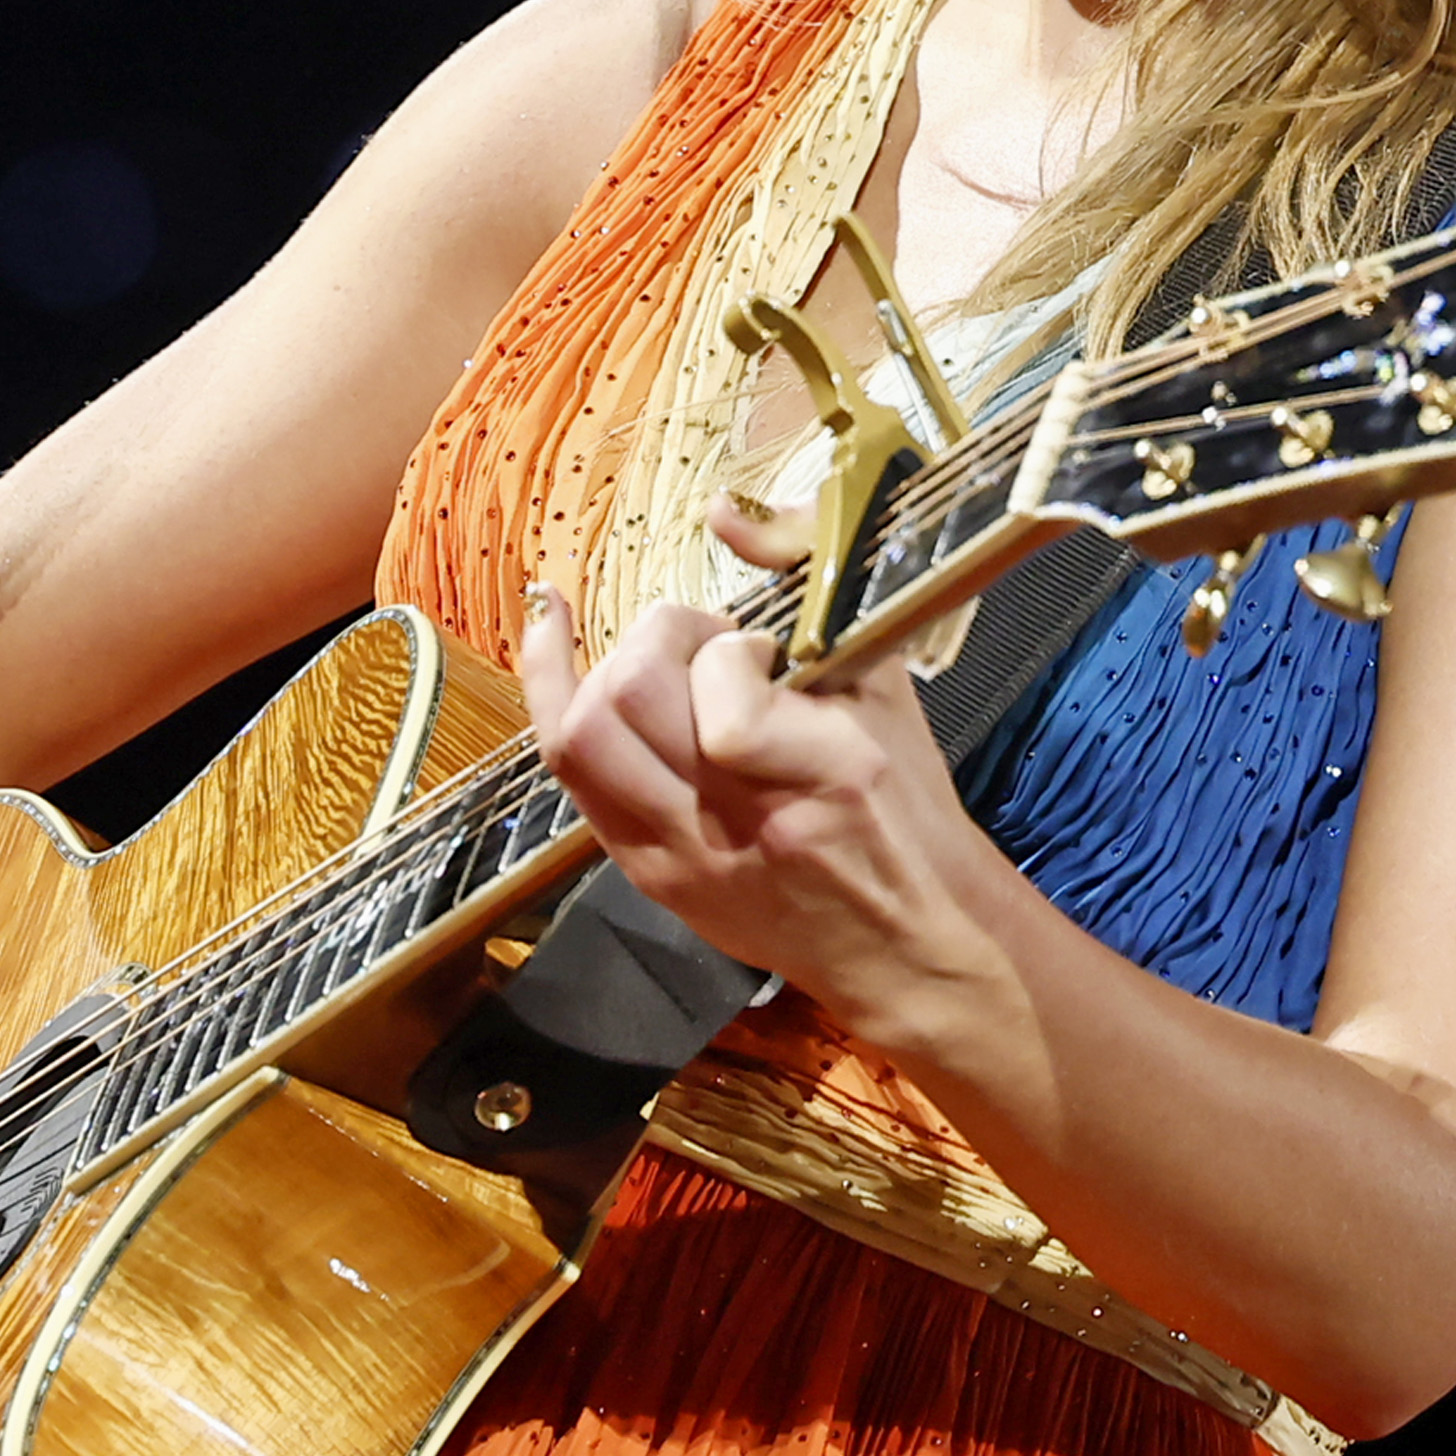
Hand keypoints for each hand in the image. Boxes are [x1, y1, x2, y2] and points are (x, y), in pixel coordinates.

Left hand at [516, 586, 1026, 1051]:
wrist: (903, 941)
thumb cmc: (903, 807)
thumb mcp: (884, 686)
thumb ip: (812, 585)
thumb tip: (723, 513)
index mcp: (828, 772)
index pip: (729, 693)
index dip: (731, 651)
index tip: (765, 656)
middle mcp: (745, 822)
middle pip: (631, 704)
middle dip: (659, 642)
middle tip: (705, 649)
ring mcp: (685, 856)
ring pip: (582, 741)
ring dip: (602, 670)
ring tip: (649, 657)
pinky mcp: (650, 875)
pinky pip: (568, 778)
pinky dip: (552, 695)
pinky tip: (551, 637)